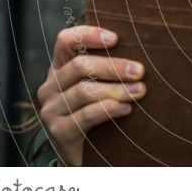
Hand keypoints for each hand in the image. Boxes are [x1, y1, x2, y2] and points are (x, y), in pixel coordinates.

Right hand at [36, 26, 146, 165]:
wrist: (86, 155)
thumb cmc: (100, 111)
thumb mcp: (100, 85)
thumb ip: (109, 68)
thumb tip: (140, 48)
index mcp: (60, 68)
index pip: (66, 41)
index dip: (89, 35)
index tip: (116, 39)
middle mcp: (51, 86)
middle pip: (79, 66)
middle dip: (113, 66)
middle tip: (139, 71)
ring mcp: (51, 110)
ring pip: (84, 91)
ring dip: (116, 89)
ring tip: (140, 91)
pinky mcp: (58, 132)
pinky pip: (86, 115)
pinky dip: (109, 109)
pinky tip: (127, 108)